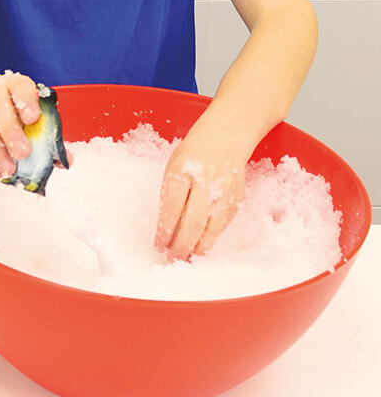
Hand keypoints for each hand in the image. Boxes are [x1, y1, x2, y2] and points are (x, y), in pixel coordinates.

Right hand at [0, 72, 39, 176]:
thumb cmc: (17, 114)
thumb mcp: (36, 120)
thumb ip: (49, 138)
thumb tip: (66, 161)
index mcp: (15, 85)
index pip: (20, 86)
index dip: (25, 100)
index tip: (32, 118)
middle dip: (9, 130)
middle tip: (23, 153)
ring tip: (9, 168)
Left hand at [155, 130, 245, 259]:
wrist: (225, 138)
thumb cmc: (192, 154)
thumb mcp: (174, 167)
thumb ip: (171, 195)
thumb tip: (166, 228)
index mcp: (183, 171)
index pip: (171, 208)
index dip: (165, 231)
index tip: (158, 245)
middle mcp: (205, 182)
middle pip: (192, 223)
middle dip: (181, 245)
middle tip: (171, 258)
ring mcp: (224, 192)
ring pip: (211, 229)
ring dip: (197, 248)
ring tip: (186, 257)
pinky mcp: (237, 200)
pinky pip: (222, 225)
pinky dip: (211, 238)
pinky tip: (200, 245)